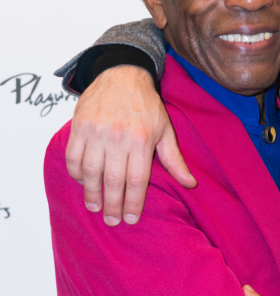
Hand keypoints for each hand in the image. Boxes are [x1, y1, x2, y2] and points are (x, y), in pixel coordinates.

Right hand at [66, 65, 195, 224]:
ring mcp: (96, 132)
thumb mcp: (165, 130)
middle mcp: (118, 138)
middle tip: (112, 221)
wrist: (122, 74)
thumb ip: (174, 159)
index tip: (131, 219)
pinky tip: (83, 183)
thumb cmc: (146, 105)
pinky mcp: (79, 127)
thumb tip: (190, 184)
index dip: (134, 203)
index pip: (137, 181)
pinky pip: (73, 158)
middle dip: (112, 206)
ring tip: (96, 208)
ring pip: (90, 173)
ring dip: (92, 194)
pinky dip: (76, 174)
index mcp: (141, 141)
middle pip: (113, 182)